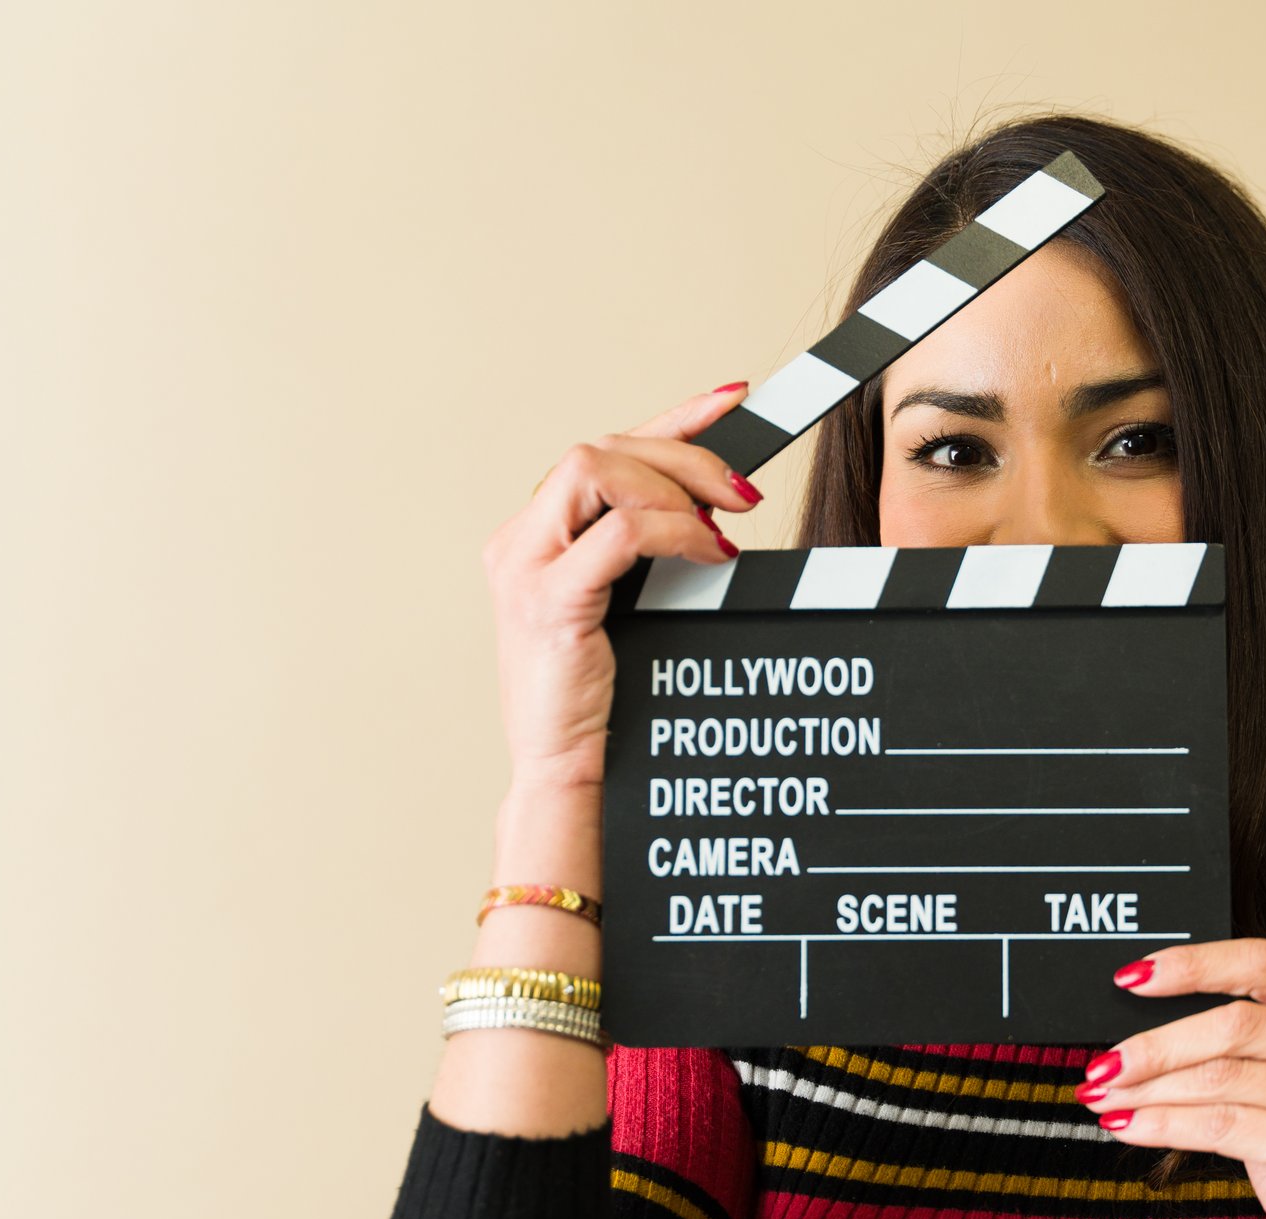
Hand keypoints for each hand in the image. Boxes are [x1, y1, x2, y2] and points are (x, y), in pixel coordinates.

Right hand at [481, 385, 763, 792]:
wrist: (568, 772)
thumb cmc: (601, 700)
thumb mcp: (633, 608)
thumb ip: (652, 555)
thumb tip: (715, 510)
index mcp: (537, 537)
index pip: (604, 451)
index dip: (671, 418)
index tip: (732, 399)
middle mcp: (520, 541)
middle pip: (602, 448)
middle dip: (685, 455)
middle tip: (744, 493)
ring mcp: (524, 567)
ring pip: (595, 468)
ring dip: (673, 487)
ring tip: (719, 527)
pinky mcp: (546, 601)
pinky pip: (617, 533)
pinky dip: (672, 532)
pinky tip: (708, 553)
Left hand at [1085, 939, 1265, 1218]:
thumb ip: (1255, 1049)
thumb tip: (1147, 1031)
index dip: (1195, 965)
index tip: (1133, 977)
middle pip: (1239, 1023)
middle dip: (1157, 1045)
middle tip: (1104, 1064)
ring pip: (1224, 1076)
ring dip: (1150, 1088)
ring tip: (1105, 1097)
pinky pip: (1222, 1124)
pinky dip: (1164, 1124)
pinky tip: (1129, 1127)